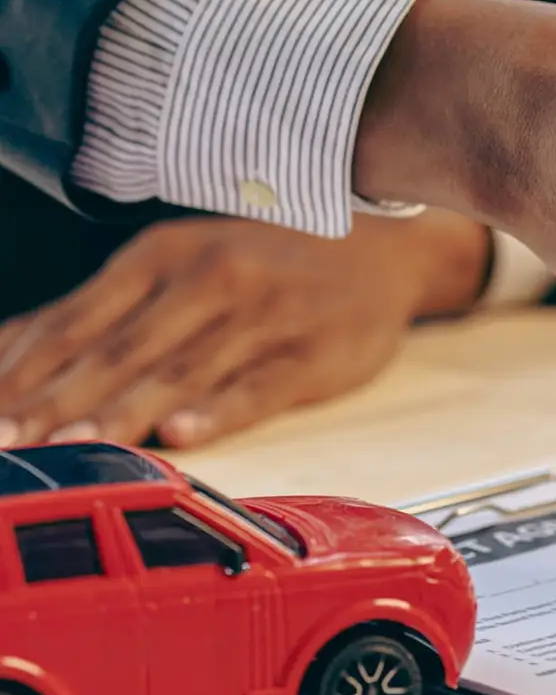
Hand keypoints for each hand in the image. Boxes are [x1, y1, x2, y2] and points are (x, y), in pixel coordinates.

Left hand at [0, 210, 491, 449]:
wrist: (379, 247)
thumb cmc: (262, 263)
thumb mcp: (176, 266)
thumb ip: (98, 311)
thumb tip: (3, 349)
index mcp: (161, 256)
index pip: (75, 319)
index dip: (22, 371)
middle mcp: (207, 279)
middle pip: (118, 349)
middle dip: (54, 401)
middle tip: (6, 442)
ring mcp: (262, 315)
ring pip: (181, 370)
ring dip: (122, 412)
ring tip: (74, 447)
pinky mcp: (312, 353)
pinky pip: (258, 386)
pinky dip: (219, 411)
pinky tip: (183, 434)